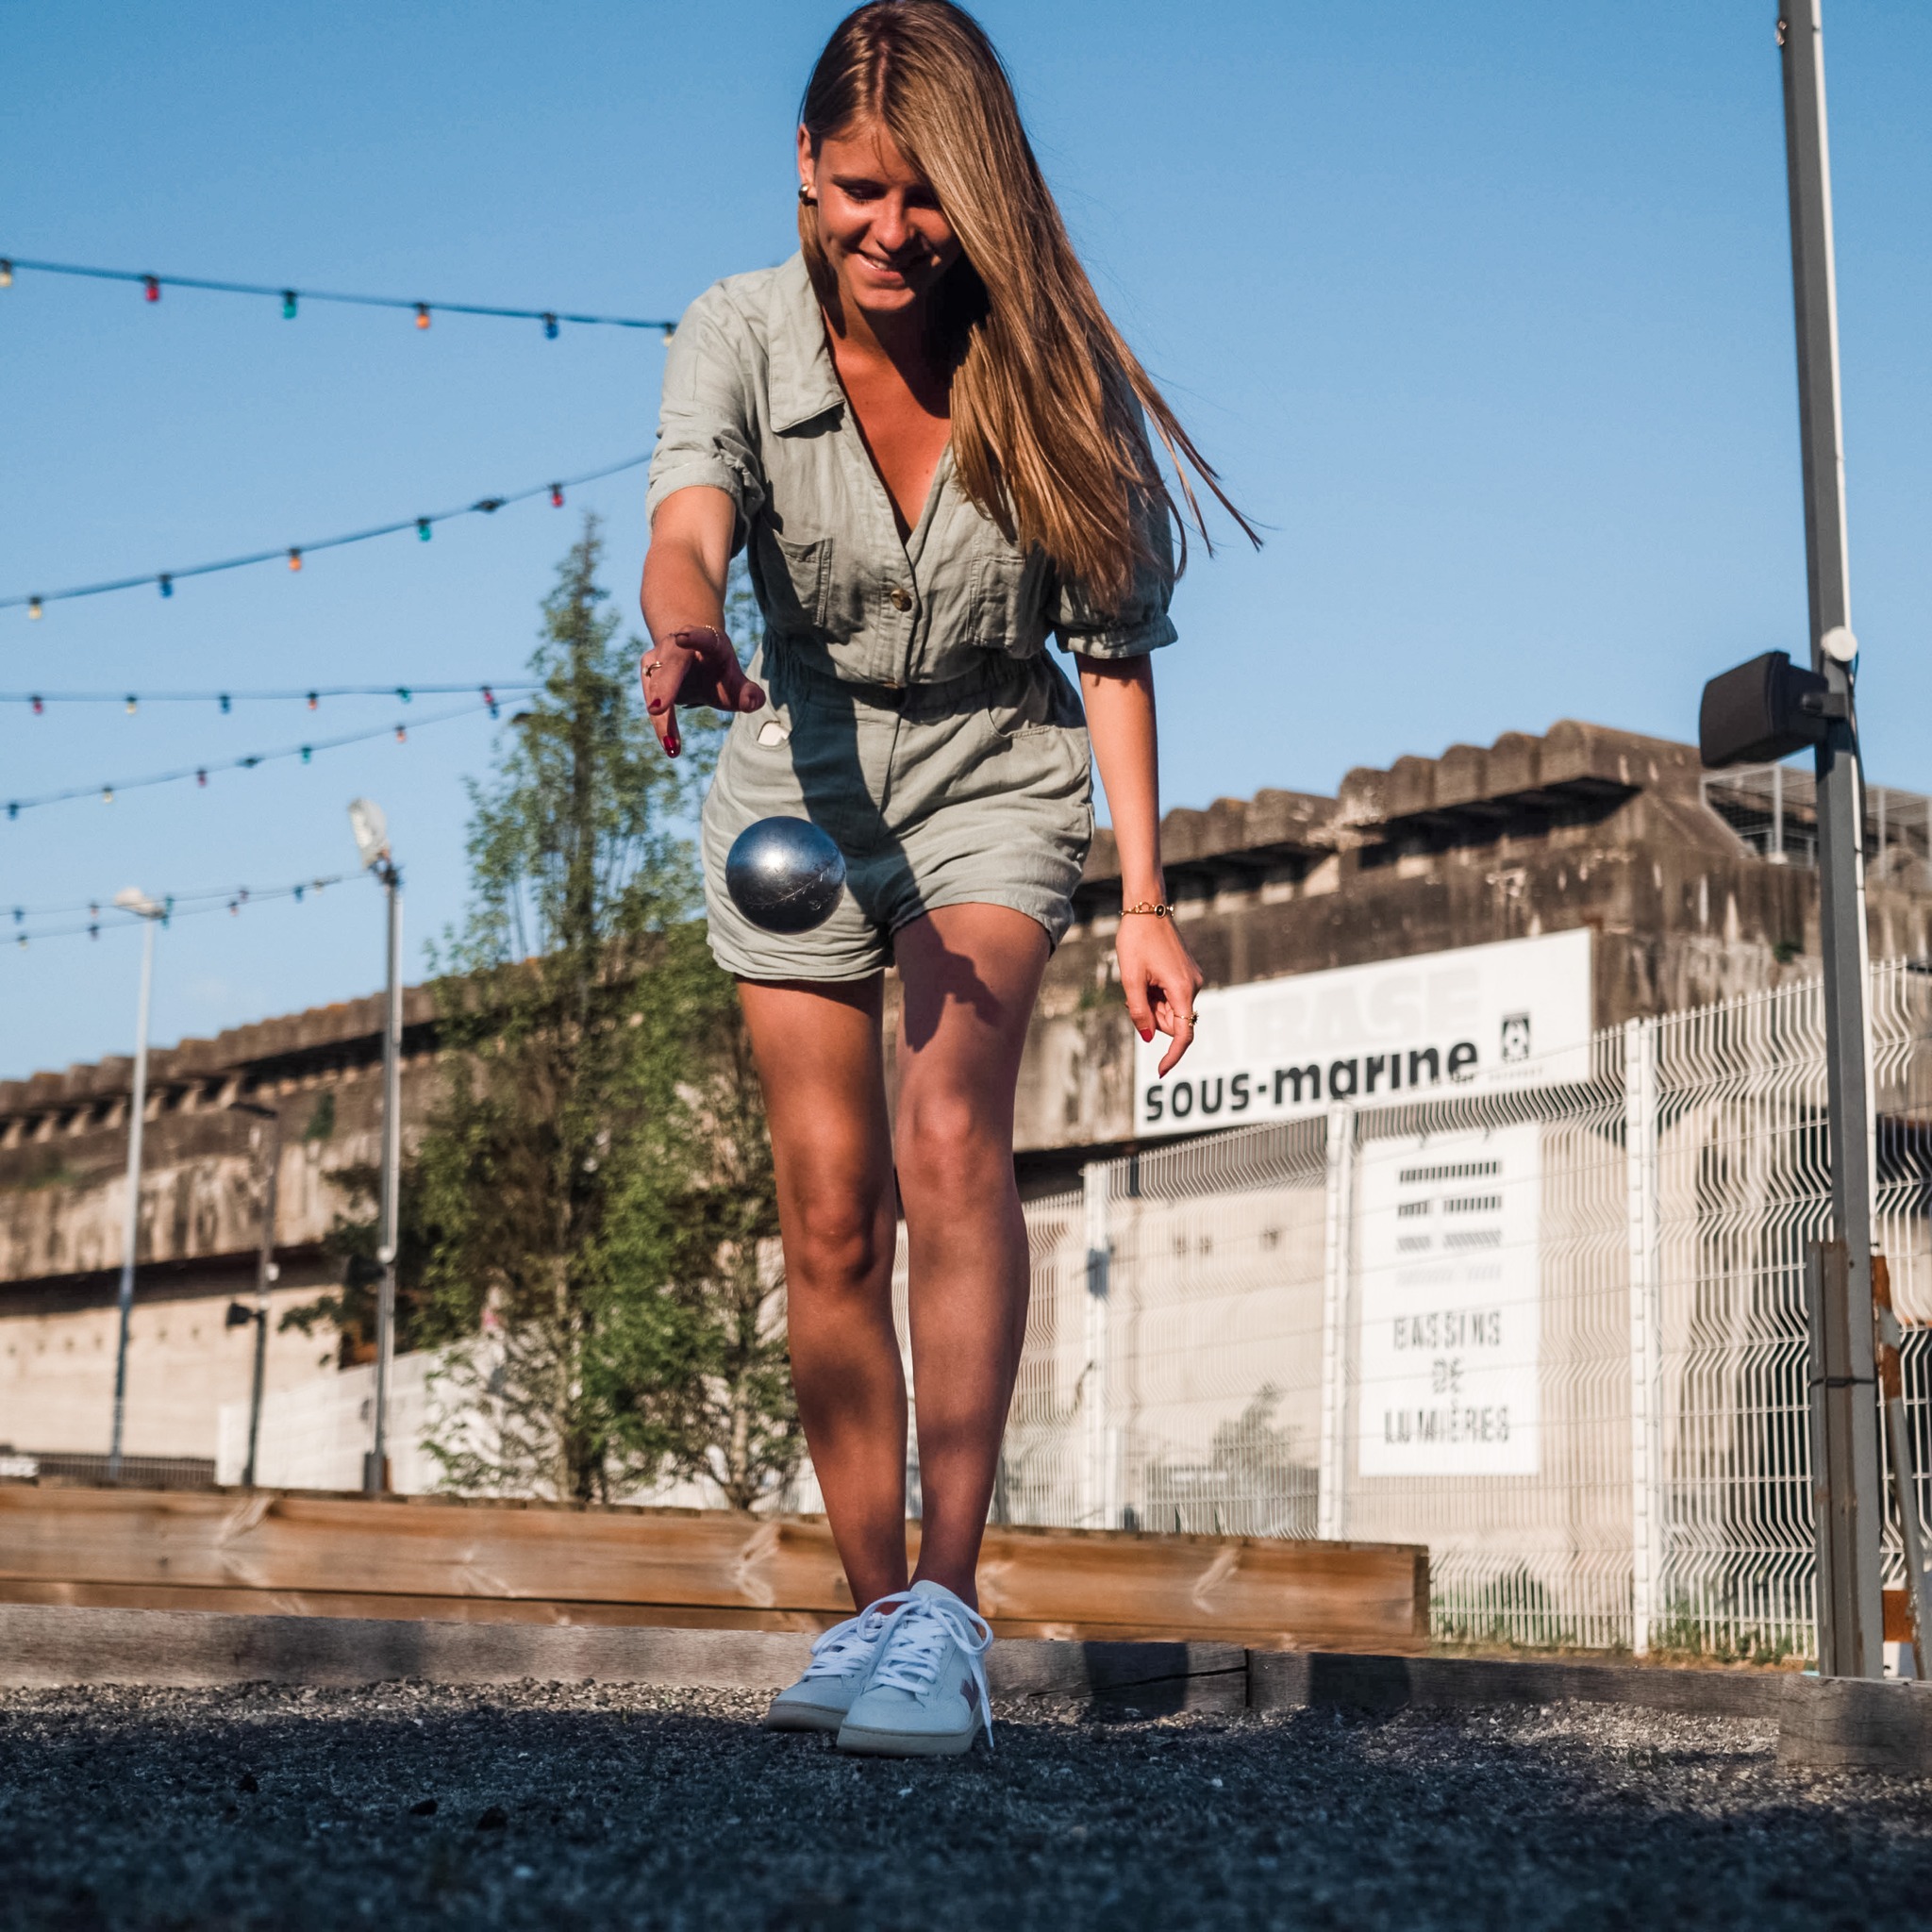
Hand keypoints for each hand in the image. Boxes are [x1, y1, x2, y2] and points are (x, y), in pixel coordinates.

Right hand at [639, 625, 765, 756]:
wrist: (694, 658)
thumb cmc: (719, 674)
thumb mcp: (736, 682)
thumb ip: (749, 693)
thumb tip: (751, 703)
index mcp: (708, 642)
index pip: (702, 637)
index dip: (693, 637)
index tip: (683, 638)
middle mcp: (679, 646)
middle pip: (671, 665)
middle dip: (664, 687)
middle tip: (656, 709)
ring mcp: (660, 656)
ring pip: (656, 686)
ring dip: (662, 717)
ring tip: (670, 744)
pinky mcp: (648, 670)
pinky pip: (653, 701)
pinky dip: (661, 724)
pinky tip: (669, 745)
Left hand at [1117, 911, 1203, 1076]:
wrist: (1147, 908)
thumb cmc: (1136, 940)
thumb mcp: (1131, 980)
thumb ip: (1139, 1012)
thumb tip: (1149, 1038)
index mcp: (1183, 989)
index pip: (1184, 1034)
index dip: (1172, 1056)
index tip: (1161, 1071)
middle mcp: (1193, 986)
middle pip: (1173, 1022)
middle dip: (1152, 1018)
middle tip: (1133, 994)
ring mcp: (1192, 980)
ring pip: (1170, 1010)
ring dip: (1152, 1005)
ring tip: (1139, 980)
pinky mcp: (1187, 975)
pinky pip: (1171, 997)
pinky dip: (1156, 996)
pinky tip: (1145, 977)